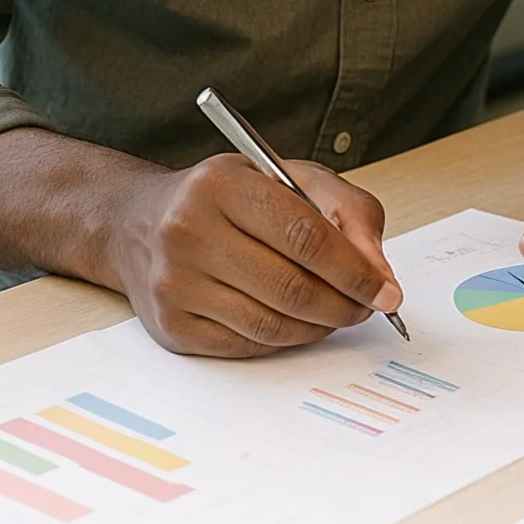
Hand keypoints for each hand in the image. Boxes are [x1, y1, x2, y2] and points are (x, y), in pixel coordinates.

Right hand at [105, 154, 402, 357]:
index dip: (355, 270)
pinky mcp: (170, 326)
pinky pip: (248, 345)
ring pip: (272, 323)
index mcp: (222, 184)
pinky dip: (285, 339)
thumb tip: (379, 274)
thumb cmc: (227, 198)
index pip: (305, 236)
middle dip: (344, 304)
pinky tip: (296, 322)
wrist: (137, 223)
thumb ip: (347, 212)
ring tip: (336, 312)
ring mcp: (174, 283)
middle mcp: (189, 231)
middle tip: (367, 306)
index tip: (386, 290)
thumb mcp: (289, 178)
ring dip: (319, 326)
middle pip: (291, 287)